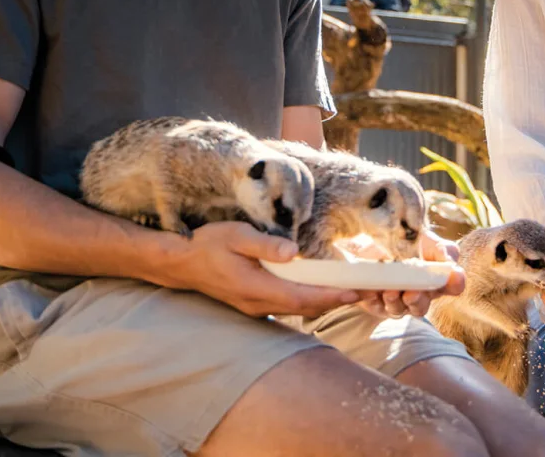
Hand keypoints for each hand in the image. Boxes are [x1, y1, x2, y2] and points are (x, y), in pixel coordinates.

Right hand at [160, 221, 363, 318]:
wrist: (180, 263)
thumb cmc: (207, 245)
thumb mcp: (235, 235)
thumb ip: (265, 246)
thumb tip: (292, 253)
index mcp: (256, 288)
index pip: (302, 297)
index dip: (331, 296)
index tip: (356, 292)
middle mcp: (258, 303)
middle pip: (305, 307)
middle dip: (335, 301)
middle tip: (364, 292)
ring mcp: (255, 306)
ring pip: (297, 308)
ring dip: (323, 301)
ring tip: (349, 291)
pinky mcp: (253, 303)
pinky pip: (287, 305)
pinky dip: (307, 299)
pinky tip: (318, 289)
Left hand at [359, 228, 465, 318]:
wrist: (371, 242)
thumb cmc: (404, 239)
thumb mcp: (424, 237)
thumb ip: (441, 247)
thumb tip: (448, 258)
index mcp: (436, 277)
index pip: (453, 285)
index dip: (455, 283)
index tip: (454, 276)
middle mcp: (420, 294)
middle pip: (423, 305)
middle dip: (419, 300)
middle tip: (411, 293)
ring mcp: (398, 301)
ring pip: (401, 309)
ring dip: (396, 302)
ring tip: (389, 292)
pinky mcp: (377, 304)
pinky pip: (377, 306)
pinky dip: (374, 299)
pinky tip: (371, 291)